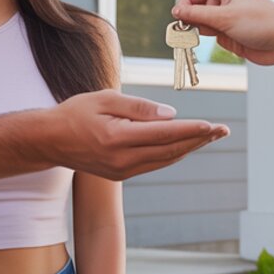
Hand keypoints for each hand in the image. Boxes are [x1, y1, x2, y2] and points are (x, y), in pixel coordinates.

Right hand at [45, 90, 228, 180]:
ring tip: (210, 136)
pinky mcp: (121, 174)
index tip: (213, 125)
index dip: (192, 130)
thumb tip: (172, 114)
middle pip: (170, 150)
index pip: (164, 133)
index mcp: (117, 137)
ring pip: (165, 159)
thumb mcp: (105, 98)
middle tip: (222, 130)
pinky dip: (173, 153)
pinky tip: (184, 144)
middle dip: (199, 140)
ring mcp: (122, 170)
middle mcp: (122, 159)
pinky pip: (154, 163)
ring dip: (189, 148)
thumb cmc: (77, 112)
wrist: (51, 140)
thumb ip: (139, 107)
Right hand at [172, 0, 273, 71]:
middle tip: (188, 34)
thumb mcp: (225, 17)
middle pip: (196, 8)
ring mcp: (228, 16)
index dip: (183, 7)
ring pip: (204, 23)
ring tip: (216, 35)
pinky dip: (216, 40)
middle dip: (192, 21)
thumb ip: (197, 15)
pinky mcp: (232, 31)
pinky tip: (229, 41)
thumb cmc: (263, 22)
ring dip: (204, 32)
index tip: (177, 23)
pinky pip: (214, 35)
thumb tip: (176, 12)